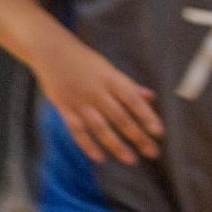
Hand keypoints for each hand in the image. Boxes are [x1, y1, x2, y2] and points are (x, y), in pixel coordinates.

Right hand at [34, 42, 161, 163]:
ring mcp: (80, 102)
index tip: (159, 132)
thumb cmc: (85, 61)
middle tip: (153, 152)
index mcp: (112, 80)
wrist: (52, 52)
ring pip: (100, 127)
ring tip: (131, 160)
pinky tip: (99, 157)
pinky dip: (87, 145)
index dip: (147, 116)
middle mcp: (98, 92)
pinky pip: (77, 130)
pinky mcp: (64, 108)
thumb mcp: (109, 69)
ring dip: (116, 145)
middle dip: (138, 136)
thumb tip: (151, 97)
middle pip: (120, 118)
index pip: (133, 101)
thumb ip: (129, 86)